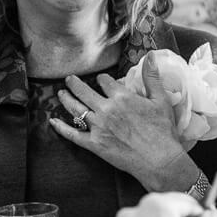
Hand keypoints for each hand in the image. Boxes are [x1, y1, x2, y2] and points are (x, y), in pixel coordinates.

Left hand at [51, 53, 190, 190]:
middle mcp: (106, 109)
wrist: (159, 160)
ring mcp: (98, 127)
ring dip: (66, 99)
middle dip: (75, 83)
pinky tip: (53, 122)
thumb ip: (152, 76)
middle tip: (69, 79)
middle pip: (84, 91)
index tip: (103, 81)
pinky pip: (73, 134)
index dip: (104, 79)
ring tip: (61, 93)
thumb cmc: (163, 131)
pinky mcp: (94, 144)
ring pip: (76, 109)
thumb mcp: (161, 100)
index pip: (105, 81)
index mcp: (121, 97)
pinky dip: (61, 128)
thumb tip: (151, 56)